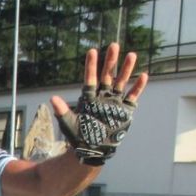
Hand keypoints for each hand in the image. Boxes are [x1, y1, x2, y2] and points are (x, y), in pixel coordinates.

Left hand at [51, 43, 148, 165]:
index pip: (90, 78)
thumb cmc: (78, 137)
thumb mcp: (68, 124)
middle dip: (111, 61)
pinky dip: (138, 87)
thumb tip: (52, 99)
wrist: (92, 150)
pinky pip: (132, 96)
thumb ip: (62, 111)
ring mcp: (114, 103)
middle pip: (107, 75)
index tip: (92, 51)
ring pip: (121, 82)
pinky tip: (143, 75)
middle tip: (113, 45)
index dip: (91, 65)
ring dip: (126, 69)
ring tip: (131, 54)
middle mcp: (102, 97)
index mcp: (89, 98)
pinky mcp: (125, 111)